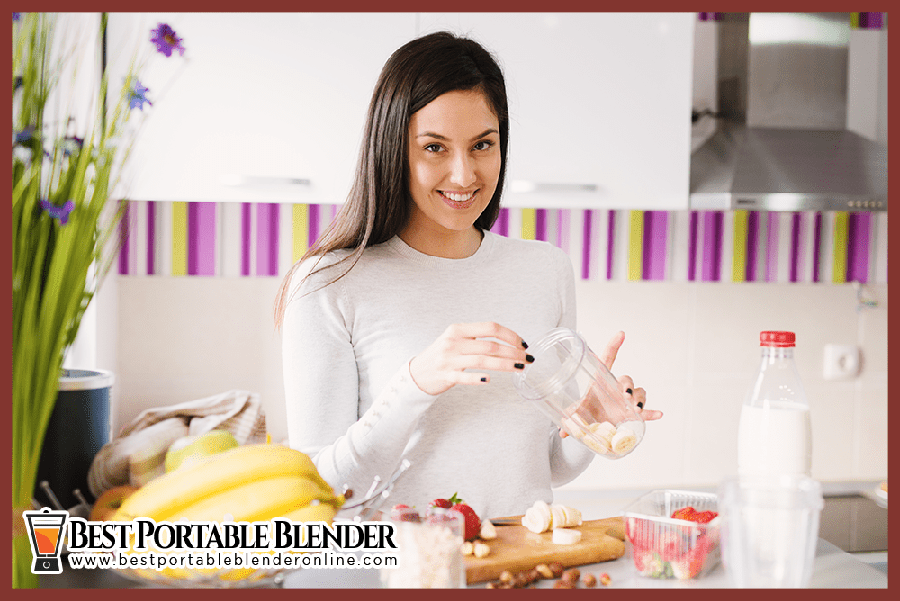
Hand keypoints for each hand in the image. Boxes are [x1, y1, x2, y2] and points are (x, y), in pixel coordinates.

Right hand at [409, 322, 530, 395]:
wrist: (417, 372)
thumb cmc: (441, 355)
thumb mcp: (455, 339)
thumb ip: (476, 338)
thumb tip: (508, 341)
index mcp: (458, 330)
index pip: (490, 327)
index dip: (510, 335)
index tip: (522, 343)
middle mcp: (453, 342)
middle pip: (491, 345)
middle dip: (513, 352)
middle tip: (526, 358)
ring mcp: (449, 360)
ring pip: (483, 360)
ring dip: (505, 364)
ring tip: (520, 368)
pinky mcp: (446, 376)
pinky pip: (465, 377)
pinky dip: (478, 378)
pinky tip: (489, 380)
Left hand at [560, 331, 660, 437]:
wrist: (595, 426)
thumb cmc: (587, 411)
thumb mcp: (577, 411)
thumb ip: (570, 417)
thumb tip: (562, 431)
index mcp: (601, 380)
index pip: (608, 359)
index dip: (614, 346)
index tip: (621, 334)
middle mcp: (616, 388)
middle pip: (627, 378)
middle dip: (629, 384)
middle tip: (625, 394)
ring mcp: (626, 400)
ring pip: (639, 392)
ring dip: (639, 397)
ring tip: (636, 407)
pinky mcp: (632, 414)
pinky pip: (645, 412)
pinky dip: (651, 413)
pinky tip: (658, 414)